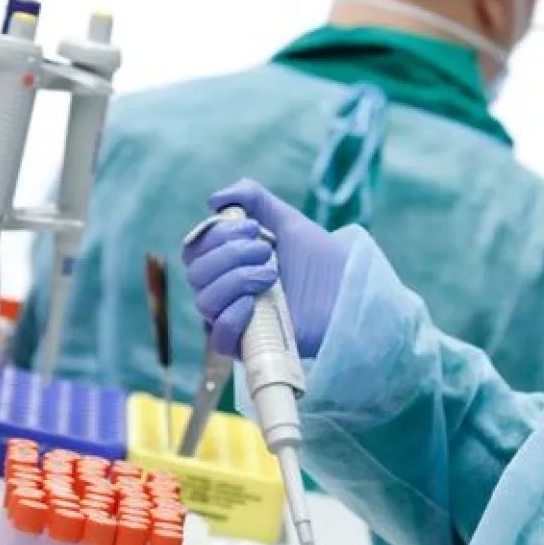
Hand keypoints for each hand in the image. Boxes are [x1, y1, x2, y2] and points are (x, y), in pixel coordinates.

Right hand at [181, 179, 348, 355]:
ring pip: (205, 302)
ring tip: (272, 274)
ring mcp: (235, 320)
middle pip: (196, 274)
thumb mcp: (287, 221)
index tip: (254, 227)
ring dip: (236, 280)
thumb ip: (253, 199)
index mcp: (227, 263)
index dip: (216, 234)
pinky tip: (253, 303)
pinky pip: (219, 337)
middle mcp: (225, 292)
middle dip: (230, 254)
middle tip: (268, 251)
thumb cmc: (319, 261)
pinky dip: (231, 316)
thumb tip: (214, 200)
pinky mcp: (249, 345)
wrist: (348, 292)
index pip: (195, 249)